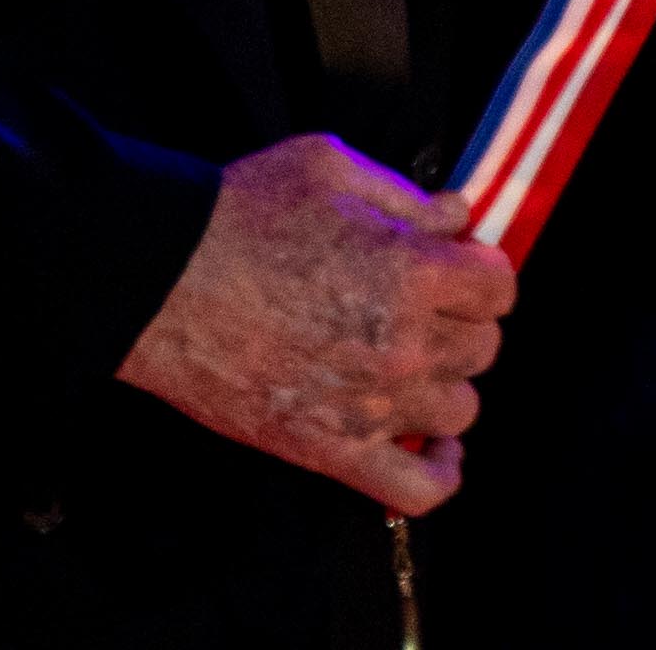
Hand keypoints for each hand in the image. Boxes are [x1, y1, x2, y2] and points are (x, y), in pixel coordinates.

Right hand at [115, 130, 517, 513]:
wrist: (156, 277)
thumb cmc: (236, 213)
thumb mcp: (324, 165)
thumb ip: (403, 192)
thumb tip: (455, 217)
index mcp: (411, 270)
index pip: (499, 287)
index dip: (478, 269)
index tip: (453, 263)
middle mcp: (403, 344)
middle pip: (482, 347)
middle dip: (458, 319)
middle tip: (419, 303)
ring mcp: (371, 406)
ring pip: (459, 409)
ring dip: (441, 382)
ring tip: (405, 360)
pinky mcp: (331, 450)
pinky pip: (421, 489)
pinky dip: (440, 471)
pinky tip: (430, 443)